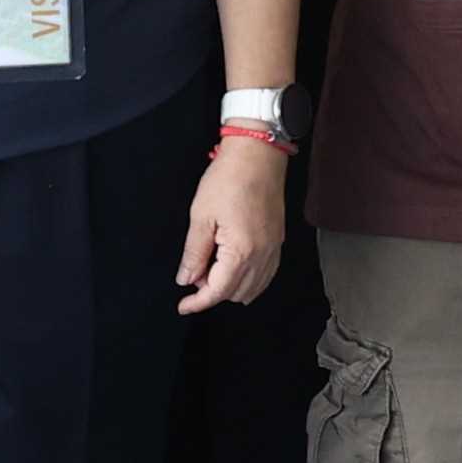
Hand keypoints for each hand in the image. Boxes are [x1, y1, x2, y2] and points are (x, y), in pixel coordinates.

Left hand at [176, 131, 286, 310]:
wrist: (257, 156)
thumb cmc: (228, 179)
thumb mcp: (201, 216)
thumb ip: (194, 253)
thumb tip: (186, 279)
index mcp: (241, 251)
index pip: (218, 291)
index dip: (198, 302)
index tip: (183, 306)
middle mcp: (262, 256)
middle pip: (236, 293)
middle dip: (212, 290)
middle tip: (194, 269)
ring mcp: (273, 249)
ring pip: (253, 288)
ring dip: (230, 286)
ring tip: (211, 264)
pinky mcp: (277, 241)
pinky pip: (266, 274)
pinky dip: (249, 279)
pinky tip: (233, 266)